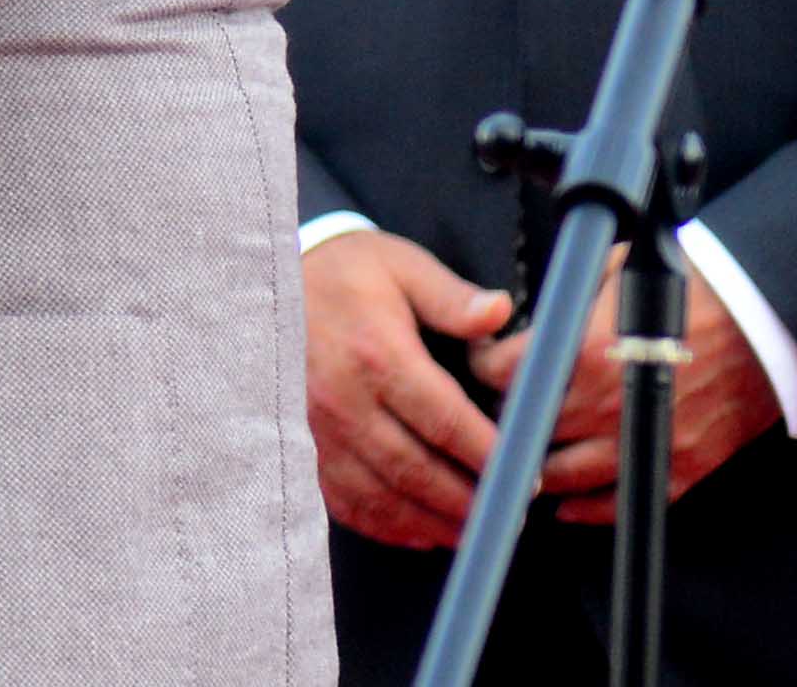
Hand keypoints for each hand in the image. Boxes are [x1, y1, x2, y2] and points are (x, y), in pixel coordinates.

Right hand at [303, 229, 512, 548]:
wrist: (270, 285)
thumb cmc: (348, 276)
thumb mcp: (402, 268)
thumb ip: (452, 297)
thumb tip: (500, 312)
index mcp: (375, 353)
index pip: (445, 421)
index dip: (490, 455)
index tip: (526, 474)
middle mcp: (341, 399)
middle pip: (416, 471)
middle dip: (470, 501)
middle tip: (510, 513)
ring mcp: (316, 430)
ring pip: (383, 497)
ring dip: (434, 522)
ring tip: (477, 529)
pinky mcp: (302, 448)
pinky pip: (347, 503)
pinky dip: (389, 526)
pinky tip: (422, 528)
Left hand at [471, 247, 782, 520]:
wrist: (764, 324)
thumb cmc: (688, 290)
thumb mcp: (611, 274)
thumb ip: (565, 303)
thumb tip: (524, 317)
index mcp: (585, 353)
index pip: (504, 374)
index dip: (483, 365)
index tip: (480, 361)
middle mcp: (607, 406)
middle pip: (527, 427)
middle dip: (506, 416)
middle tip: (497, 409)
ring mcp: (643, 443)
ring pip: (563, 476)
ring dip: (535, 469)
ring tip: (516, 461)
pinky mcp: (678, 470)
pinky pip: (619, 504)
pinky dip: (586, 509)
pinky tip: (564, 504)